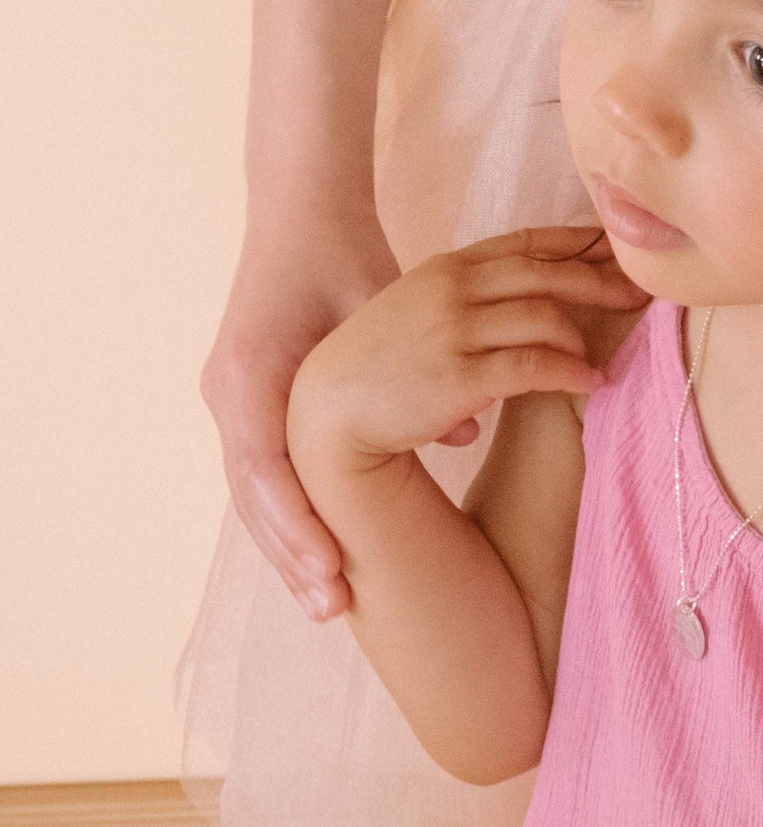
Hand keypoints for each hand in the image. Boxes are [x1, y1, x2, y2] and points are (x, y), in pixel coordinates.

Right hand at [200, 199, 403, 623]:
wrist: (299, 217)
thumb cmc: (339, 256)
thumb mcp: (376, 306)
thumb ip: (413, 366)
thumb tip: (468, 428)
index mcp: (252, 371)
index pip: (267, 466)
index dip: (298, 524)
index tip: (330, 574)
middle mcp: (231, 394)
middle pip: (255, 495)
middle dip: (292, 554)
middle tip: (330, 609)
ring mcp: (231, 401)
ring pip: (255, 495)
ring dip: (289, 547)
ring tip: (326, 602)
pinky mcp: (245, 404)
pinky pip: (264, 474)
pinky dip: (290, 514)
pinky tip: (318, 554)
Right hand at [286, 226, 649, 471]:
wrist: (325, 413)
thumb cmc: (375, 368)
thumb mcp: (417, 313)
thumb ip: (466, 306)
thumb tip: (520, 327)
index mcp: (446, 267)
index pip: (526, 242)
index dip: (578, 242)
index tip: (618, 247)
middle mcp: (453, 287)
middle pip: (548, 272)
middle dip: (601, 280)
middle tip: (640, 293)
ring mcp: (454, 329)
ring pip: (546, 317)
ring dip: (582, 338)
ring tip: (601, 356)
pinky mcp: (458, 375)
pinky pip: (534, 365)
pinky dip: (570, 372)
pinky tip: (591, 382)